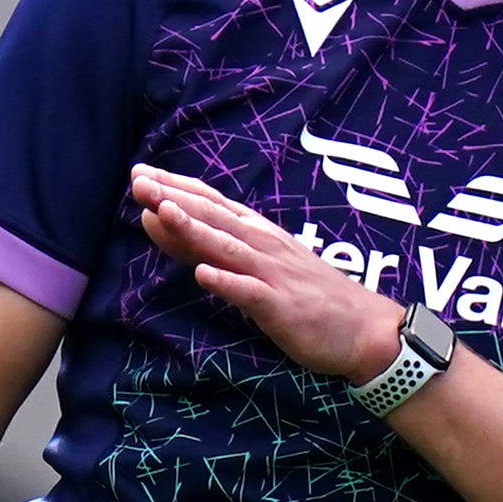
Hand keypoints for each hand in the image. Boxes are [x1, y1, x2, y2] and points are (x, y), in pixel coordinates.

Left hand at [132, 165, 403, 381]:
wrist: (365, 330)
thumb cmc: (309, 296)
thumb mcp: (258, 264)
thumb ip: (208, 245)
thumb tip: (160, 221)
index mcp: (257, 233)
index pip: (210, 202)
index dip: (174, 186)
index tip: (139, 172)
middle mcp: (263, 245)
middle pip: (212, 217)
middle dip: (173, 198)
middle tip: (137, 181)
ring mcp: (274, 274)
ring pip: (227, 248)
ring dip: (194, 229)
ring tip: (162, 212)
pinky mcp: (283, 307)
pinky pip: (252, 293)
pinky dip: (227, 283)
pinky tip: (203, 275)